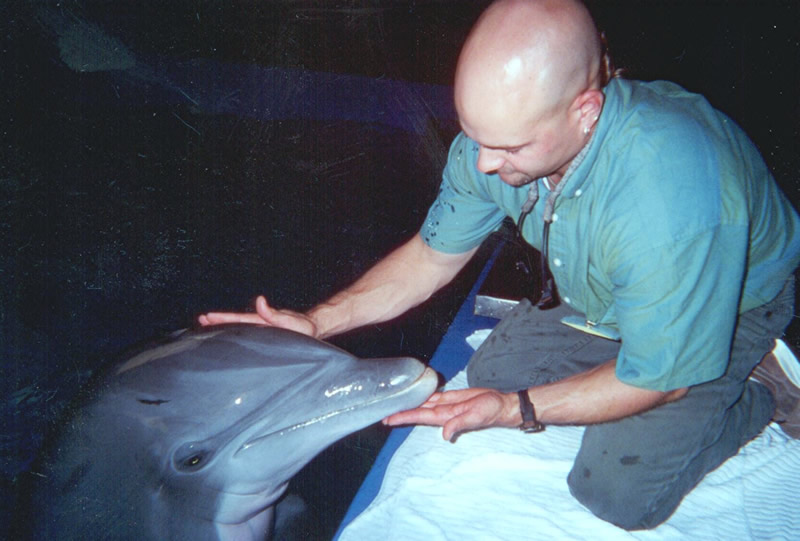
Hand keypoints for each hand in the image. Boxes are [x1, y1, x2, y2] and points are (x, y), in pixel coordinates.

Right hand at [198, 296, 318, 336]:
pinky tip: (227, 337)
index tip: (206, 317)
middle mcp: (259, 324)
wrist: (313, 329)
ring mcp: (262, 330)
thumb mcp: (288, 321)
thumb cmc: (302, 328)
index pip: (238, 319)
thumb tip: (260, 301)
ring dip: (224, 327)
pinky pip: (247, 335)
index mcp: (261, 321)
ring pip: (239, 328)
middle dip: (217, 321)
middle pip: (234, 322)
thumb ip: (273, 313)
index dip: (222, 318)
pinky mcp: (266, 336)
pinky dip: (235, 334)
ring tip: (207, 326)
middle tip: (200, 320)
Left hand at [383, 387, 518, 440]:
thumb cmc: (490, 412)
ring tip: (393, 402)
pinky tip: (414, 393)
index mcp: (445, 417)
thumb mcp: (475, 418)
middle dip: (400, 411)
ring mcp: (447, 404)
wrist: (501, 404)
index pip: (419, 416)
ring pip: (423, 403)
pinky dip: (423, 394)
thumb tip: (445, 435)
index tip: (387, 420)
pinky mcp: (453, 396)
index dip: (403, 417)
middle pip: (417, 410)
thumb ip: (459, 424)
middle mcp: (442, 411)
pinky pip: (434, 396)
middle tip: (381, 410)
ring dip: (409, 403)